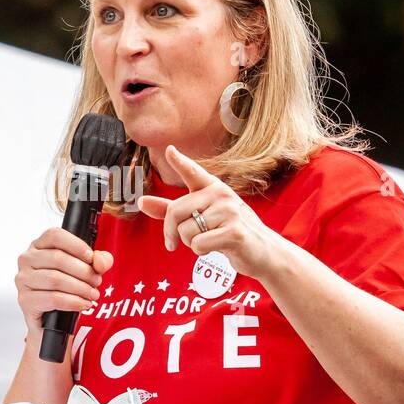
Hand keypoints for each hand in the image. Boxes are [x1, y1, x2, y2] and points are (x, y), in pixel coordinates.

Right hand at [14, 227, 113, 334]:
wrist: (50, 320)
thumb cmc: (65, 289)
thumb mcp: (86, 270)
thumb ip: (99, 261)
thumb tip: (101, 261)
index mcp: (39, 245)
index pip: (54, 235)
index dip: (76, 245)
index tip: (91, 258)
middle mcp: (27, 259)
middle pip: (58, 258)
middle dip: (83, 271)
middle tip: (96, 281)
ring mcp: (23, 280)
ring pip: (56, 279)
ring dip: (80, 288)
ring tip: (92, 294)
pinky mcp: (25, 300)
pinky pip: (53, 298)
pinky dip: (73, 302)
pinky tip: (83, 304)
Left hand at [137, 144, 282, 278]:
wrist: (263, 252)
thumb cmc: (228, 232)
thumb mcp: (200, 218)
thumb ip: (170, 211)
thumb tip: (140, 202)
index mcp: (213, 188)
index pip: (193, 172)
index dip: (180, 162)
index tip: (170, 150)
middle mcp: (221, 194)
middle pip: (175, 211)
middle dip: (171, 232)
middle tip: (175, 243)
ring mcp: (229, 211)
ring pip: (186, 231)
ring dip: (191, 244)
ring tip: (209, 241)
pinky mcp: (234, 231)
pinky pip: (198, 244)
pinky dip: (201, 252)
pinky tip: (216, 248)